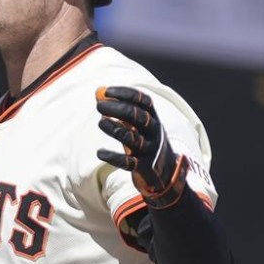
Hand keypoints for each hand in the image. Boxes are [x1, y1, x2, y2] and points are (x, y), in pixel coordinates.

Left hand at [96, 86, 188, 208]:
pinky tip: (99, 152)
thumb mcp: (136, 124)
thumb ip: (118, 109)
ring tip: (100, 122)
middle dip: (117, 109)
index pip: (143, 101)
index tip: (107, 91)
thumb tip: (98, 92)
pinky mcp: (143, 167)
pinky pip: (128, 162)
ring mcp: (149, 150)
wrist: (165, 172)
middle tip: (99, 105)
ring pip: (132, 138)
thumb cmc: (144, 141)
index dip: (126, 94)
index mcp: (154, 118)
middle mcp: (153, 132)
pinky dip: (113, 157)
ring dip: (114, 129)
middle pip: (138, 117)